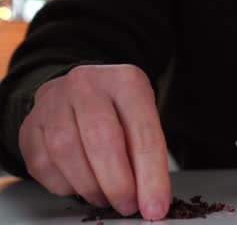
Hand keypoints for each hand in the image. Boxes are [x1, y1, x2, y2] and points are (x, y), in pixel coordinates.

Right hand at [18, 64, 169, 219]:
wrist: (80, 92)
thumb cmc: (118, 110)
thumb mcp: (142, 118)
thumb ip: (147, 154)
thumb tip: (150, 199)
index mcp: (126, 81)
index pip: (143, 132)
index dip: (151, 176)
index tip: (155, 206)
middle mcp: (87, 85)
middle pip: (101, 140)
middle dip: (117, 184)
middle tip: (127, 206)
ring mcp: (54, 103)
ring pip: (67, 152)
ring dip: (90, 186)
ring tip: (106, 198)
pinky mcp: (31, 125)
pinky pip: (43, 164)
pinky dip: (65, 185)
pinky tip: (80, 185)